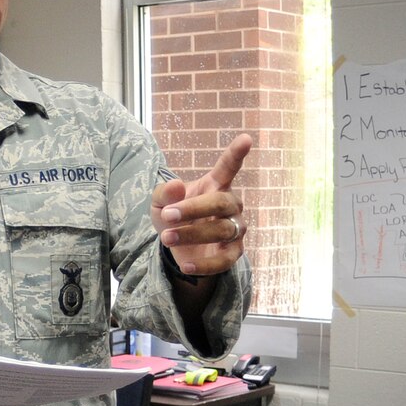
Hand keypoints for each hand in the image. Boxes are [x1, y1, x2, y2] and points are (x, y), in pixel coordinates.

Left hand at [152, 133, 252, 278]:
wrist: (177, 247)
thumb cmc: (173, 216)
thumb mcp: (159, 203)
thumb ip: (164, 193)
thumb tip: (177, 186)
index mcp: (216, 185)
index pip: (228, 167)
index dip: (237, 154)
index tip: (246, 139)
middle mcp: (231, 204)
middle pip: (221, 202)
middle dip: (194, 209)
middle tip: (168, 215)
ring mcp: (235, 229)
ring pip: (222, 230)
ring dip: (192, 234)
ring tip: (166, 238)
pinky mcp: (233, 253)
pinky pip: (224, 260)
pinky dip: (205, 264)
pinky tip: (185, 266)